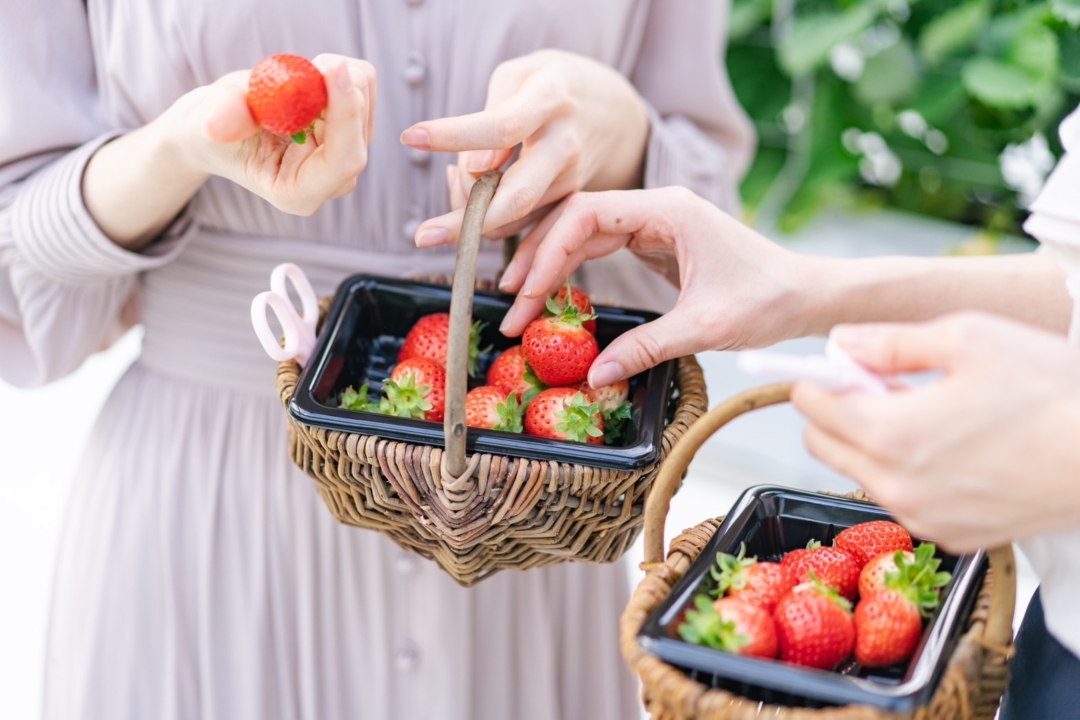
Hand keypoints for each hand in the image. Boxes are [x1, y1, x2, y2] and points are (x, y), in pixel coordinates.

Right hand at [164, 53, 375, 215]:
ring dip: (332, 74)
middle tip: (299, 68)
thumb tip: (218, 125)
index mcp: (299, 193)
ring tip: (292, 81)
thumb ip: (224, 121)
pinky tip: (309, 83)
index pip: (343, 160)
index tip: (332, 67)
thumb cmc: (211, 129)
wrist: (221, 125)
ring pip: (365, 99)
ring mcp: (347, 155)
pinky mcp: (356, 129)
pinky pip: (364, 85)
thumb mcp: (207, 123)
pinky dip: (339, 71)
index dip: (344, 114)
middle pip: (359, 128)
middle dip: (335, 86)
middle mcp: (332, 180)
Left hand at [400, 49, 648, 246]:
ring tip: (449, 181)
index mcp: (551, 100)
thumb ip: (493, 110)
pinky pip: (518, 222)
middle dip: (467, 222)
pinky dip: (487, 214)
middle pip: (516, 196)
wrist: (609, 110)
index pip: (500, 126)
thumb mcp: (521, 73)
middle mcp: (564, 145)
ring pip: (511, 216)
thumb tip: (477, 167)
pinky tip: (473, 188)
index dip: (454, 135)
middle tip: (422, 235)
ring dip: (469, 212)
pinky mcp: (566, 202)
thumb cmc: (549, 84)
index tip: (411, 137)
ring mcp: (570, 180)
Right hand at [497, 187, 815, 387]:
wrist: (807, 295)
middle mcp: (657, 208)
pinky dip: (574, 272)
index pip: (586, 215)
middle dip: (539, 261)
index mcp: (668, 210)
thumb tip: (594, 375)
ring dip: (551, 267)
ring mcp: (655, 223)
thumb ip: (647, 348)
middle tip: (510, 304)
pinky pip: (601, 249)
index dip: (548, 252)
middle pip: (576, 221)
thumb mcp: (705, 327)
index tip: (525, 292)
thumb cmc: (768, 300)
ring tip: (522, 305)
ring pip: (584, 234)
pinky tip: (554, 297)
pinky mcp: (657, 243)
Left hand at [792, 312, 1079, 552]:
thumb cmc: (1053, 392)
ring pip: (861, 473)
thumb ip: (892, 342)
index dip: (820, 377)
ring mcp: (924, 517)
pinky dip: (909, 472)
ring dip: (873, 442)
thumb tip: (842, 343)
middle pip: (825, 444)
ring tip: (929, 412)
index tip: (840, 363)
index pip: (813, 406)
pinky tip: (953, 446)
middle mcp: (897, 486)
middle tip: (887, 385)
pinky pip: (902, 499)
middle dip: (840, 410)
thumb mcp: (969, 339)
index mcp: (891, 435)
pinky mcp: (952, 535)